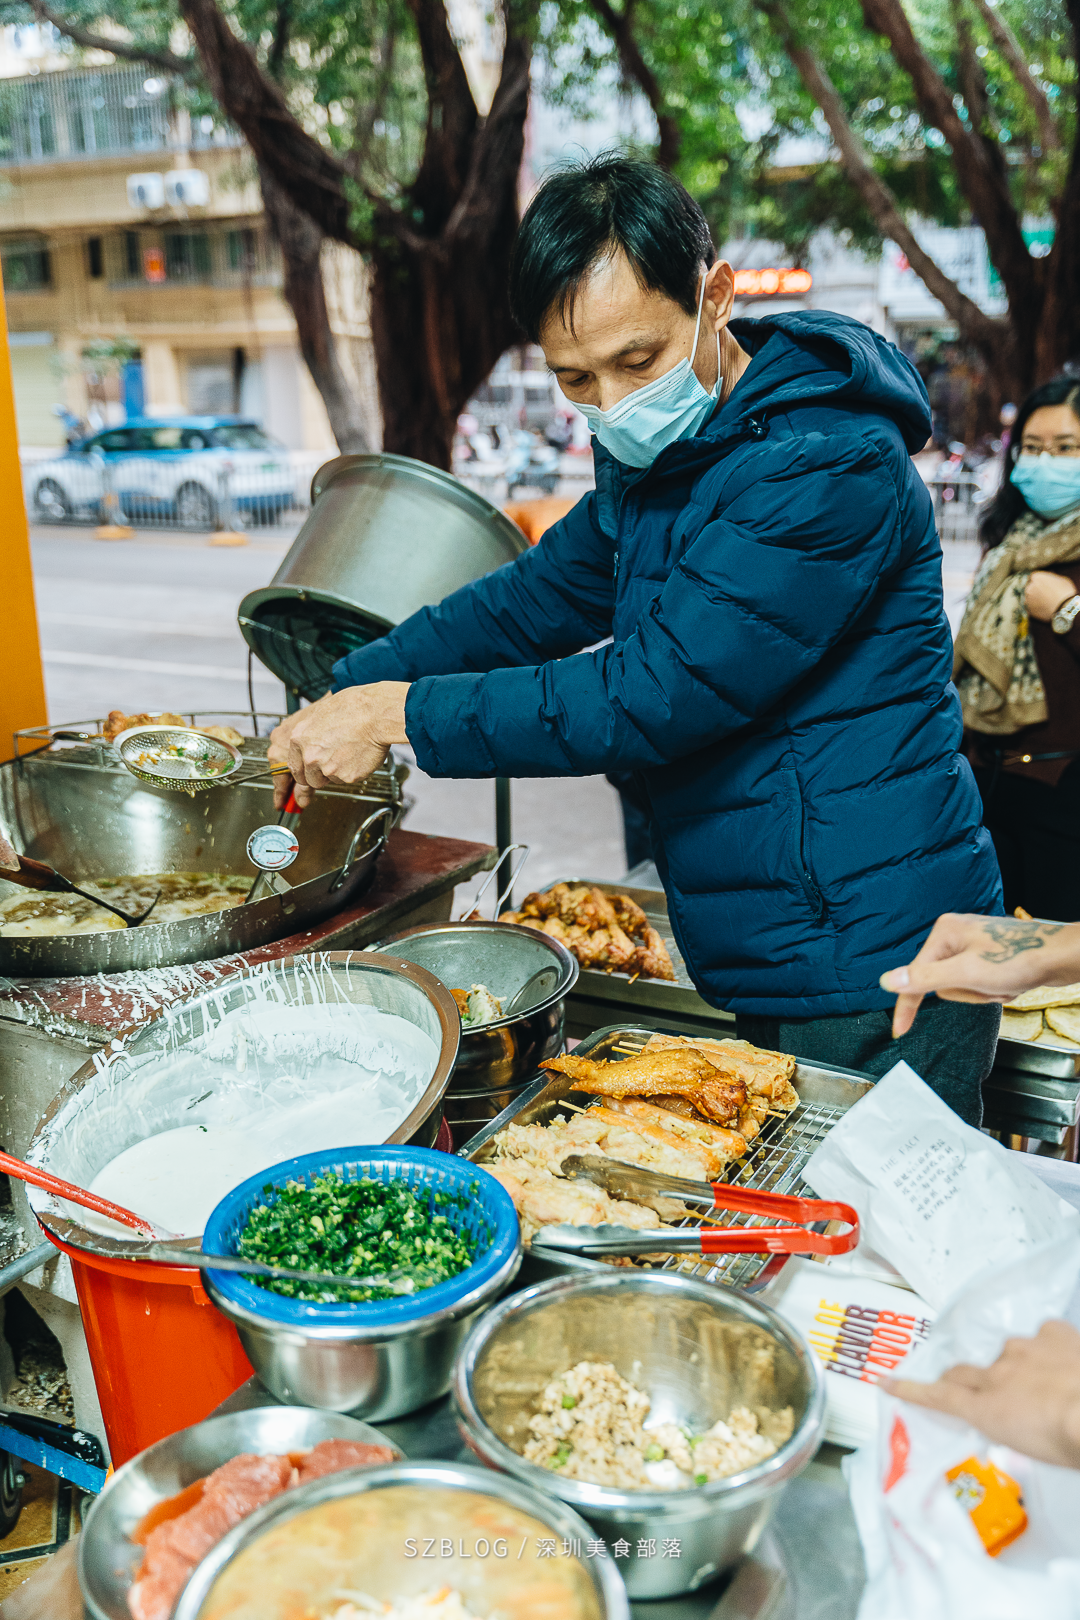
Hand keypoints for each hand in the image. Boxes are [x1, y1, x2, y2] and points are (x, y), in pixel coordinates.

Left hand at [267, 684, 408, 808]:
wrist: (375, 714)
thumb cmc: (354, 708)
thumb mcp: (321, 714)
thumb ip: (310, 735)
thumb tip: (308, 745)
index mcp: (300, 739)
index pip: (294, 767)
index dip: (305, 771)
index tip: (309, 774)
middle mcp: (310, 756)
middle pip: (309, 779)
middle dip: (320, 775)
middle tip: (335, 761)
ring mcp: (327, 768)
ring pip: (329, 780)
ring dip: (337, 773)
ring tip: (349, 752)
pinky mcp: (345, 777)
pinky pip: (346, 780)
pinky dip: (353, 771)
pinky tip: (358, 755)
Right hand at [880, 912, 1079, 1036]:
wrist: (1061, 956)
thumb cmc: (1020, 958)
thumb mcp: (967, 973)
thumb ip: (925, 978)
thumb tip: (889, 980)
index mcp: (944, 932)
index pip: (915, 975)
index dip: (907, 1004)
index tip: (900, 1028)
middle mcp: (955, 934)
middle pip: (942, 983)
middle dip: (967, 992)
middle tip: (988, 984)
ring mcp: (972, 944)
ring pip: (961, 986)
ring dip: (982, 992)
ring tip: (1002, 981)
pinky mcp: (987, 955)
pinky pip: (977, 982)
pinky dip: (992, 989)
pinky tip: (1008, 981)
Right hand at [884, 1319, 1079, 1469]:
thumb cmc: (1070, 1444)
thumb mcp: (1032, 1452)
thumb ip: (1012, 1430)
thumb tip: (1018, 1425)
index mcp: (987, 1408)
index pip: (939, 1396)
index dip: (910, 1389)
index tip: (887, 1381)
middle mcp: (997, 1373)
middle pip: (964, 1372)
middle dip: (961, 1379)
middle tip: (971, 1389)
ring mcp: (1023, 1348)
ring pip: (1007, 1353)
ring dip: (1015, 1366)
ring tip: (1039, 1382)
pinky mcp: (1050, 1333)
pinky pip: (1041, 1335)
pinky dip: (1046, 1347)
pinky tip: (1059, 1357)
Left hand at [1025, 570, 1076, 622]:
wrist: (1065, 607)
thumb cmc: (1065, 591)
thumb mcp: (1061, 579)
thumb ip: (1051, 578)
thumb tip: (1050, 579)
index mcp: (1036, 577)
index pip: (1034, 577)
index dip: (1039, 581)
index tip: (1043, 584)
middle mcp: (1029, 587)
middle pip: (1030, 587)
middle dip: (1036, 590)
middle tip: (1045, 594)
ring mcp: (1027, 599)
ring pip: (1030, 598)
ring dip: (1035, 599)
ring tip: (1046, 602)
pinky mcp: (1029, 609)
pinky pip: (1031, 607)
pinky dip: (1036, 608)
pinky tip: (1044, 608)